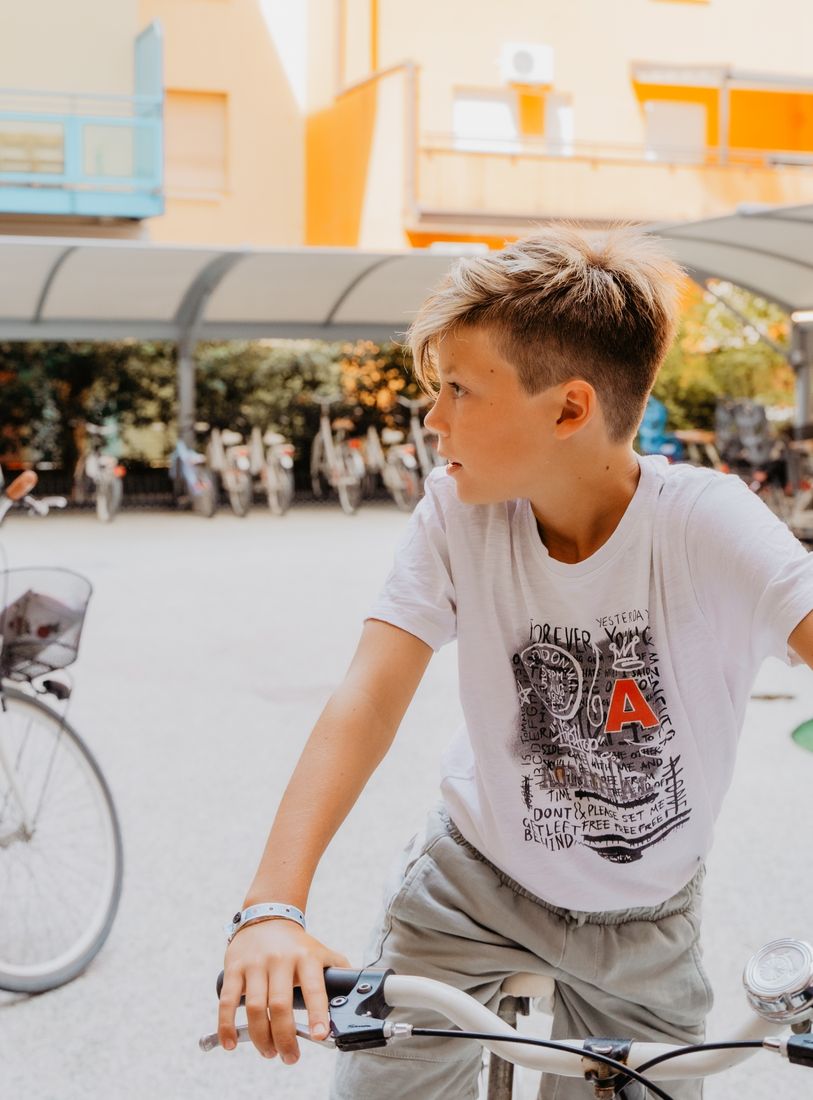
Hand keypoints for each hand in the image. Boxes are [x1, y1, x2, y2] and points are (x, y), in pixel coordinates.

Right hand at [217, 919, 349, 1063]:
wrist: (266, 917)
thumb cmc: (296, 944)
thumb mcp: (320, 951)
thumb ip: (338, 969)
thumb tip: (357, 991)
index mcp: (306, 957)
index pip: (314, 987)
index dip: (317, 1013)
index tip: (319, 1035)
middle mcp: (280, 960)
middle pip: (280, 1005)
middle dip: (285, 1037)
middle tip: (290, 1057)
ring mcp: (255, 964)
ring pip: (254, 1007)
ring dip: (261, 1036)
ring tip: (269, 1052)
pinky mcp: (234, 968)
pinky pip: (227, 1001)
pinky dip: (227, 1026)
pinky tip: (231, 1043)